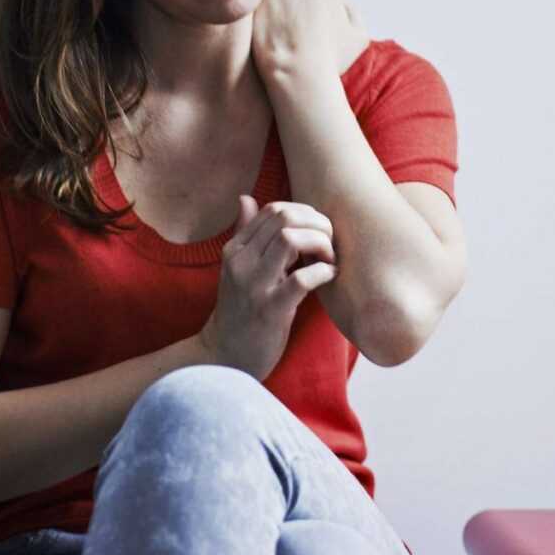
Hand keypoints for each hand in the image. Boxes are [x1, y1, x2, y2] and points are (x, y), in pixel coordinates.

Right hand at [196, 195, 336, 381]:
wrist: (225, 357)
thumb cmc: (240, 310)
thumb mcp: (237, 268)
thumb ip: (244, 232)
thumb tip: (246, 198)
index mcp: (235, 249)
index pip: (273, 209)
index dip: (304, 213)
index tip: (317, 232)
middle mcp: (241, 261)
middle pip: (284, 217)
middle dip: (317, 223)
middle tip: (329, 243)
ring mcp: (254, 285)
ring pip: (291, 239)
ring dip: (320, 243)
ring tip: (328, 259)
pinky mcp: (270, 310)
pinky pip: (301, 279)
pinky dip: (322, 272)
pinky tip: (329, 276)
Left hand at [251, 0, 368, 81]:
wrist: (299, 74)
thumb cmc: (332, 59)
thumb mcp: (359, 35)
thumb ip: (351, 10)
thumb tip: (340, 1)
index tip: (312, 17)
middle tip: (294, 25)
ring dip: (276, 5)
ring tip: (280, 32)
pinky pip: (257, 4)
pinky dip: (261, 15)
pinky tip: (268, 34)